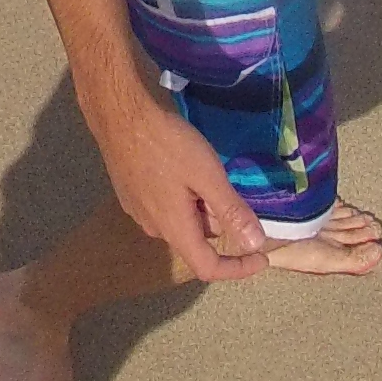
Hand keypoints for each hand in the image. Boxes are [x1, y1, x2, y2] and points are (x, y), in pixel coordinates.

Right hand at [102, 98, 268, 280]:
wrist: (120, 113)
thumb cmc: (166, 143)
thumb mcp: (207, 175)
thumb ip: (232, 211)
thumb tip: (256, 244)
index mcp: (173, 229)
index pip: (208, 268)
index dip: (238, 268)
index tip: (261, 254)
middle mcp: (153, 227)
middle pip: (197, 239)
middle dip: (220, 221)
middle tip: (230, 184)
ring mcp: (138, 210)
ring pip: (181, 221)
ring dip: (201, 207)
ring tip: (206, 171)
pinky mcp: (130, 193)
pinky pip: (165, 207)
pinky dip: (184, 198)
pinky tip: (182, 167)